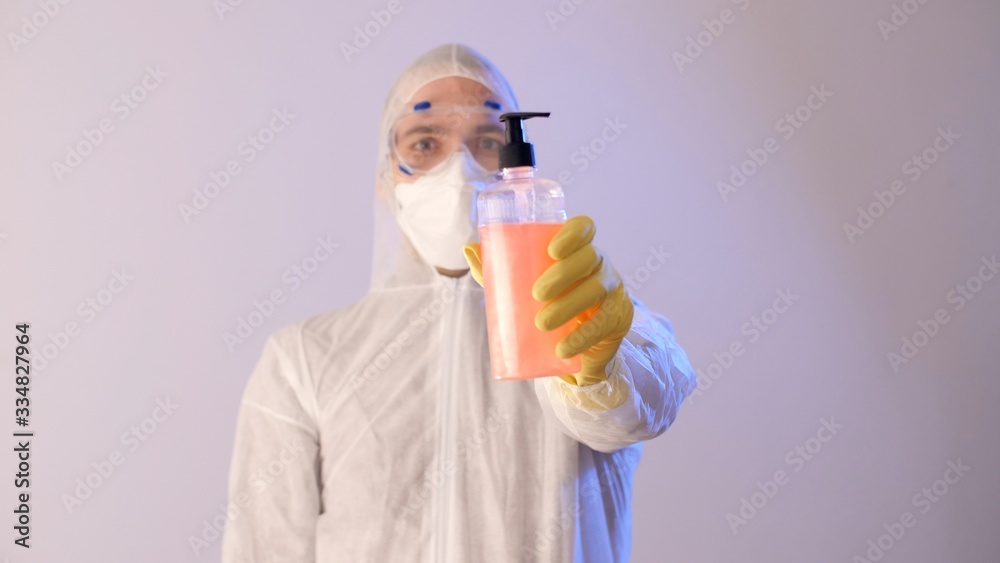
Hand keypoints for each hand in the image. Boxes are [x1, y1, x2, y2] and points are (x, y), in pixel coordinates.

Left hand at [463, 216, 633, 386]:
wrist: (573, 349)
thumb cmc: (548, 306)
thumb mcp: (522, 287)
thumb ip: (499, 269)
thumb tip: (468, 248)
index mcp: (577, 250)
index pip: (584, 227)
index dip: (573, 233)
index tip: (552, 249)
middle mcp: (599, 264)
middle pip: (589, 258)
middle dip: (563, 274)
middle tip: (536, 295)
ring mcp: (613, 289)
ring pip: (596, 289)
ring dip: (569, 306)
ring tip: (542, 323)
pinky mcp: (619, 318)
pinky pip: (604, 323)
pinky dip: (581, 336)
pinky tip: (563, 348)